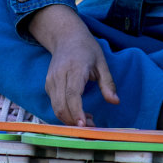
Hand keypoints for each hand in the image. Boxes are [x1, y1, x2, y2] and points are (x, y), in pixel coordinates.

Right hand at [27, 4, 118, 126]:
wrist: (66, 37)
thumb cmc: (86, 49)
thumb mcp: (102, 62)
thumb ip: (108, 83)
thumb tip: (115, 101)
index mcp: (75, 69)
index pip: (72, 95)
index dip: (77, 112)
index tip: (85, 125)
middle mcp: (59, 75)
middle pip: (61, 105)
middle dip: (74, 121)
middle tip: (92, 126)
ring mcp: (51, 80)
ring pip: (56, 107)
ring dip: (70, 119)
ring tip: (87, 120)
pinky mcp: (47, 85)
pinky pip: (54, 104)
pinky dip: (65, 113)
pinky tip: (79, 113)